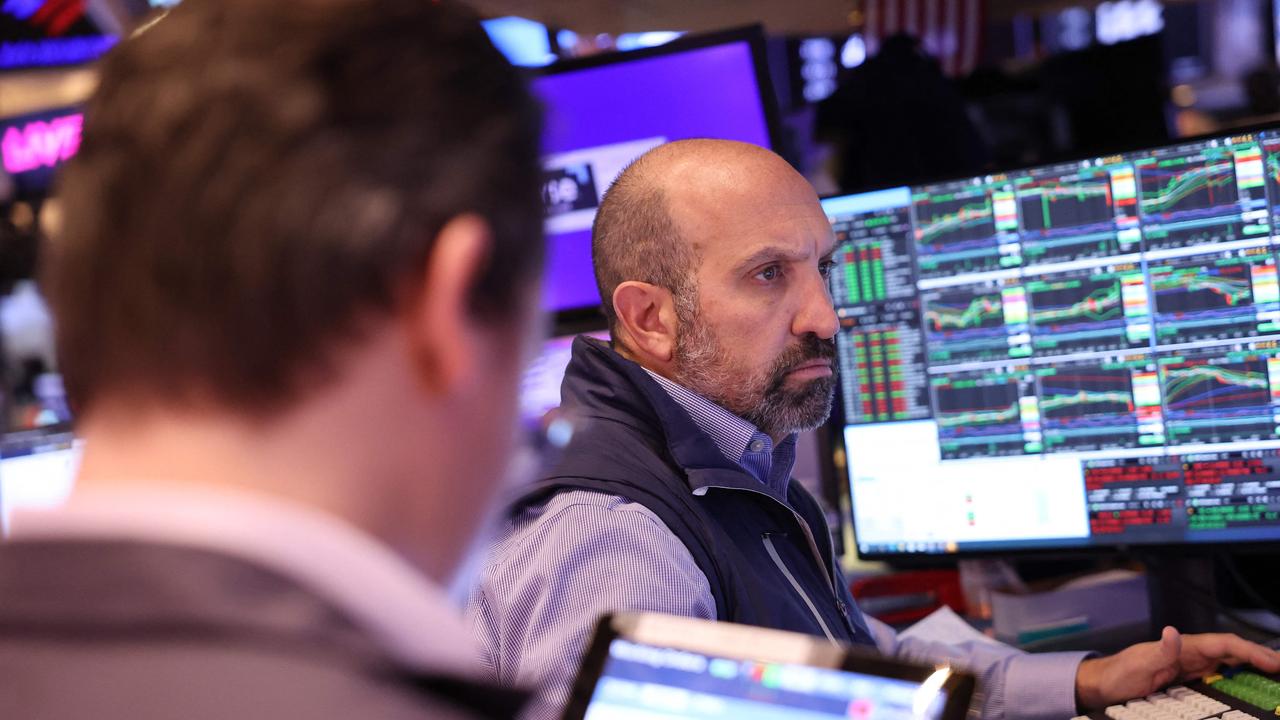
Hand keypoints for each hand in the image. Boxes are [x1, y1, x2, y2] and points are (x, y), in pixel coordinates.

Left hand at [1075, 626, 1279, 709]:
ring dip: (1253, 669)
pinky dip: (1238, 680)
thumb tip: (1173, 632)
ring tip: (1276, 677)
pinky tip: (1250, 687)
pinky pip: (1219, 677)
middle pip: (1234, 653)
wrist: (1104, 685)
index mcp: (1183, 647)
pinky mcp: (1188, 680)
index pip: (1224, 644)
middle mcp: (1191, 654)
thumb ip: (1158, 650)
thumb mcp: (1138, 663)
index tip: (1273, 662)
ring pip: (1230, 664)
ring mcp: (1191, 667)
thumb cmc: (1119, 673)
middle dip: (1261, 658)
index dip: (1250, 651)